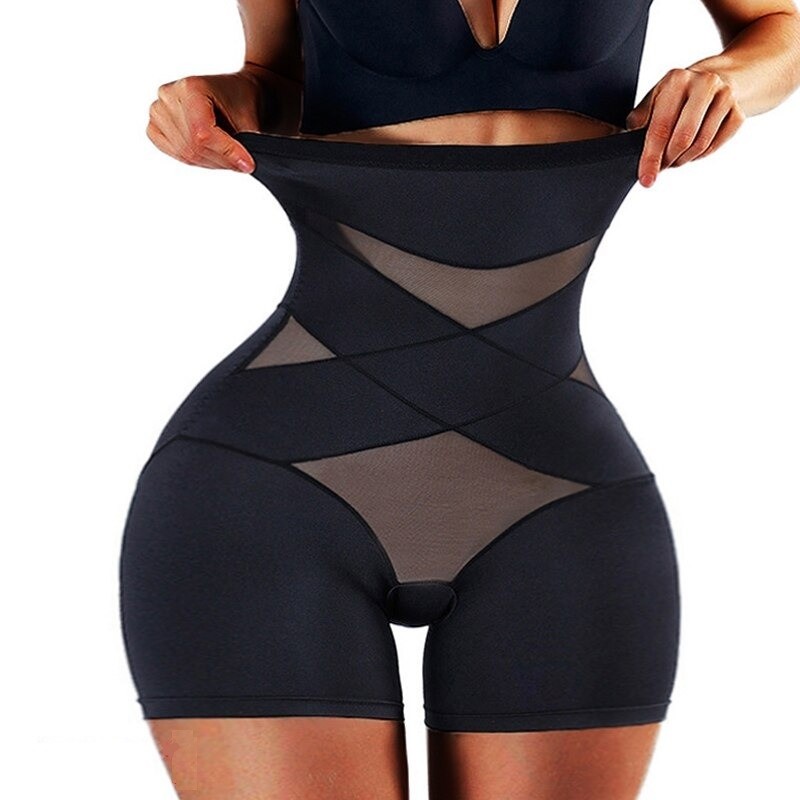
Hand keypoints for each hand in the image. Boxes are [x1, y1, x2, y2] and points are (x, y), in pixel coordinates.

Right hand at [146, 67, 270, 172]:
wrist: (233, 93)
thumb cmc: (240, 102)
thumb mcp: (247, 121)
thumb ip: (242, 144)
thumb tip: (243, 166)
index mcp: (190, 87)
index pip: (203, 133)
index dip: (226, 153)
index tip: (247, 164)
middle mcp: (168, 95)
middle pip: (193, 146)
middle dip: (221, 161)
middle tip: (241, 163)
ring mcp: (158, 110)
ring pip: (185, 153)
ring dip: (211, 162)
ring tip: (227, 156)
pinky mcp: (155, 126)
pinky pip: (174, 153)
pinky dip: (195, 159)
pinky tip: (210, 152)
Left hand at [625, 67, 745, 186]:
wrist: (720, 77)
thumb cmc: (680, 93)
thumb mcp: (656, 96)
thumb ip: (640, 117)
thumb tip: (629, 138)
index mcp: (677, 80)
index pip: (660, 127)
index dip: (651, 157)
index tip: (646, 179)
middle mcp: (704, 84)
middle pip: (682, 139)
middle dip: (668, 160)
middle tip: (661, 166)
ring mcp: (725, 97)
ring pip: (700, 145)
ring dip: (683, 159)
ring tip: (675, 157)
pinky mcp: (738, 112)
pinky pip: (715, 146)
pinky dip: (700, 155)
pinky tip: (692, 150)